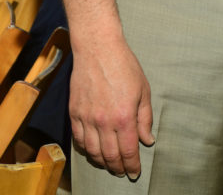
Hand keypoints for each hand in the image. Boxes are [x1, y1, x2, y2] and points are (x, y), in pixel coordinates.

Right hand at [69, 35, 153, 178]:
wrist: (98, 49)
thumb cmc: (124, 65)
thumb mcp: (143, 89)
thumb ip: (145, 118)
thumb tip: (147, 140)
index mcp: (124, 116)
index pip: (128, 151)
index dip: (132, 166)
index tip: (134, 173)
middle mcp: (104, 122)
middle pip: (110, 156)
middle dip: (118, 167)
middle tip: (122, 171)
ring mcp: (87, 118)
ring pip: (93, 152)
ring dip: (102, 162)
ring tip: (109, 164)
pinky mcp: (75, 113)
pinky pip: (79, 140)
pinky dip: (86, 150)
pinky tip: (93, 151)